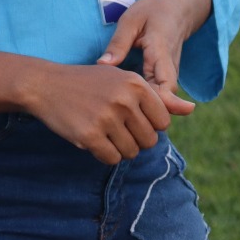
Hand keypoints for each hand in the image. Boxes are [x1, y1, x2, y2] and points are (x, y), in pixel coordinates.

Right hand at [22, 62, 171, 164]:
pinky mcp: (90, 135)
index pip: (163, 122)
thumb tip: (192, 109)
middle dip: (135, 139)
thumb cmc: (90, 83)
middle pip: (149, 140)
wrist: (47, 85)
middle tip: (116, 127)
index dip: (149, 125)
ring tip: (104, 132)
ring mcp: (107, 118)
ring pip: (132, 152)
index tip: (131, 118)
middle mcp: (125, 100)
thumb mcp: (125, 80)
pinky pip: (112, 159)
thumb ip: (159, 97)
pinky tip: (93, 138)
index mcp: (137, 84)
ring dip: (120, 148)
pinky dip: (105, 154)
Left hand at [97, 0, 210, 114]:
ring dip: (147, 113)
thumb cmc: (152, 12)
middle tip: (125, 128)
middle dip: (149, 116)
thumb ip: (118, 43)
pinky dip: (146, 106)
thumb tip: (102, 65)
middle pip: (165, 100)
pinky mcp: (165, 77)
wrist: (177, 10)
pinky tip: (125, 112)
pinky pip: (158, 96)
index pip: (166, 85)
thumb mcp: (132, 20)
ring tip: (121, 124)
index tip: (151, 116)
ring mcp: (169, 74)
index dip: (162, 103)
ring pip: (163, 101)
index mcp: (160, 52)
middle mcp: (168, 68)